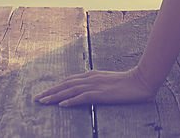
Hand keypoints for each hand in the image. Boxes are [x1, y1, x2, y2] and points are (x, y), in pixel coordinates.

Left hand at [34, 66, 159, 106]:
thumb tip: (84, 91)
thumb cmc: (128, 83)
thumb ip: (97, 84)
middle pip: (66, 85)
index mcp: (92, 75)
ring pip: (70, 90)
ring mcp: (96, 85)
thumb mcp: (109, 83)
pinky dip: (71, 100)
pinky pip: (83, 97)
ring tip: (43, 102)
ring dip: (55, 96)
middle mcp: (91, 78)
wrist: (142, 80)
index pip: (69, 81)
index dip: (56, 87)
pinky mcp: (102, 93)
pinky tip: (62, 105)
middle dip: (50, 92)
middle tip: (37, 99)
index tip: (44, 93)